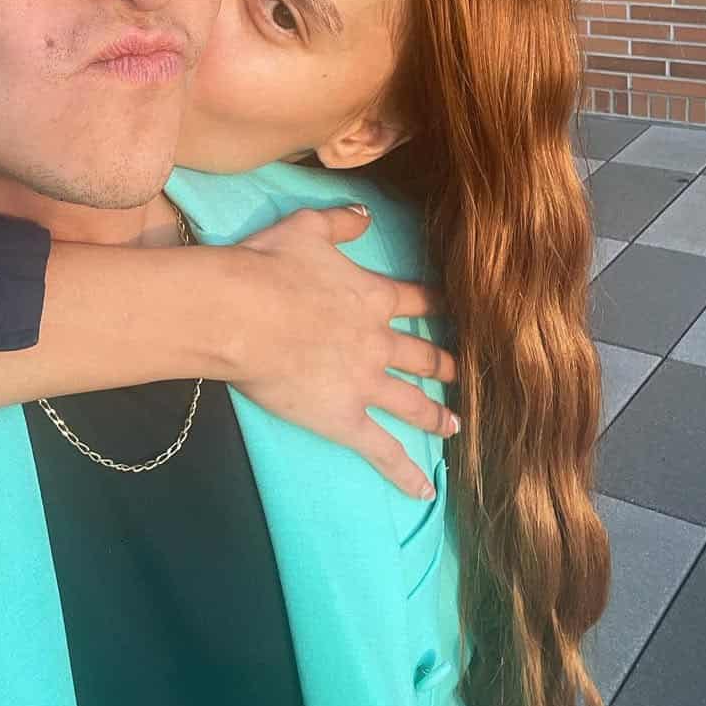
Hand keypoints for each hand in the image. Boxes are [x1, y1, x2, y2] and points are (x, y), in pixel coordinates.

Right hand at [222, 206, 457, 500]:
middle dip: (443, 366)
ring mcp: (366, 384)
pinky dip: (405, 473)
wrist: (243, 312)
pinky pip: (383, 451)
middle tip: (461, 375)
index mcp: (371, 296)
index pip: (416, 301)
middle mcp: (377, 341)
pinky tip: (424, 491)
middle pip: (420, 356)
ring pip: (412, 403)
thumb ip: (341, 223)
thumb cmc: (269, 266)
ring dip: (436, 416)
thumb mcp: (306, 228)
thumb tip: (366, 214)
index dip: (437, 306)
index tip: (457, 312)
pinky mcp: (345, 420)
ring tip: (455, 427)